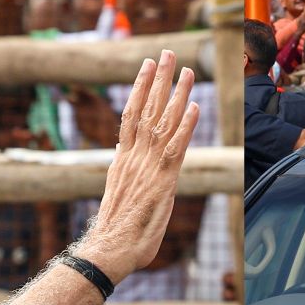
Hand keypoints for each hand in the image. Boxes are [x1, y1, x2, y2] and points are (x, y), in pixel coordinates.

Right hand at [77, 51, 198, 281]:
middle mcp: (134, 157)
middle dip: (158, 79)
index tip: (146, 67)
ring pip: (163, 122)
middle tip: (166, 53)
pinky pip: (176, 147)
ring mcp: (148, 166)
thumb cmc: (115, 233)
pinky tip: (195, 106)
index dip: (140, 89)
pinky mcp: (162, 180)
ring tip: (185, 70)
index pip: (131, 116)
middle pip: (146, 109)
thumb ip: (126, 174)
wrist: (109, 251)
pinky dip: (186, 126)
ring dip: (176, 94)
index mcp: (123, 160)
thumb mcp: (119, 196)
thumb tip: (124, 158)